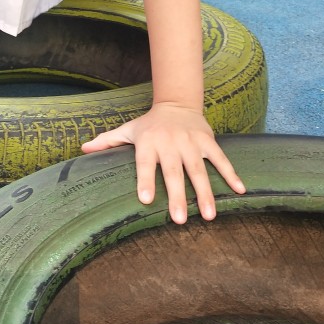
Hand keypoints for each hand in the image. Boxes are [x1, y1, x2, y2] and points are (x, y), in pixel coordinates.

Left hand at [81, 104, 244, 223]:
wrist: (176, 103)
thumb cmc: (148, 125)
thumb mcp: (127, 130)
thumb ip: (107, 142)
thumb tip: (83, 150)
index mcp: (148, 143)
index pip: (145, 163)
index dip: (144, 180)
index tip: (145, 200)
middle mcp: (170, 143)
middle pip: (174, 172)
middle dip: (178, 196)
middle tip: (180, 220)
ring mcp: (191, 143)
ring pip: (199, 170)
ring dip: (206, 193)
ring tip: (210, 216)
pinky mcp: (208, 141)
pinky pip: (221, 159)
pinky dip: (231, 174)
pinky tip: (240, 191)